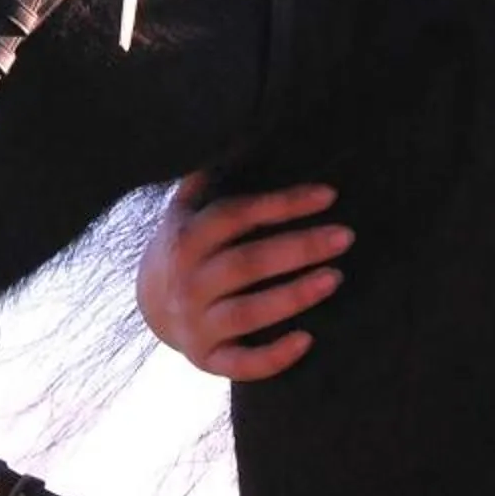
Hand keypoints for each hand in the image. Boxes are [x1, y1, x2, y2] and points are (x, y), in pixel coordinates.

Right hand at [133, 174, 349, 379]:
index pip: (237, 215)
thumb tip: (242, 131)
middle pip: (247, 263)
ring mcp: (196, 323)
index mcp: (186, 238)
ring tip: (335, 277)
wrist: (149, 305)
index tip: (328, 195)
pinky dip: (273, 357)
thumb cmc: (185, 246)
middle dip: (298, 248)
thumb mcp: (184, 208)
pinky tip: (307, 340)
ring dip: (293, 296)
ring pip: (248, 313)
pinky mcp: (207, 358)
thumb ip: (208, 177)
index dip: (283, 204)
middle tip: (345, 236)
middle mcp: (188, 281)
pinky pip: (241, 364)